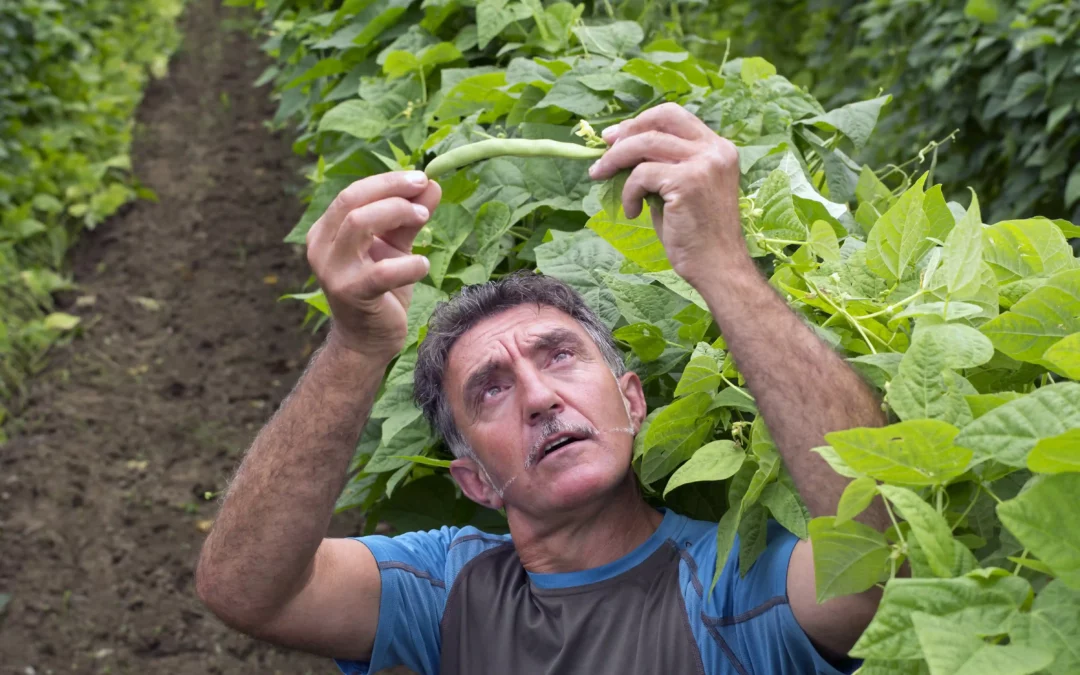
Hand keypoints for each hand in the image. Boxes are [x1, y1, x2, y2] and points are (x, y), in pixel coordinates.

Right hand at [305, 171, 441, 359]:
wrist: (368, 340)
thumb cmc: (381, 289)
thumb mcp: (395, 247)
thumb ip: (409, 219)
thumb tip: (431, 184)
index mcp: (326, 231)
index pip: (353, 193)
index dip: (387, 181)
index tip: (420, 178)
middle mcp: (321, 247)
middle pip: (351, 201)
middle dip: (392, 190)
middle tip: (423, 193)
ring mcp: (333, 271)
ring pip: (358, 223)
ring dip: (397, 214)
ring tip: (423, 219)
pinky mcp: (351, 294)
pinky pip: (382, 271)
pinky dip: (409, 264)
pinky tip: (423, 266)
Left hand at [587, 103, 749, 286]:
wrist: (717, 267)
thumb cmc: (695, 235)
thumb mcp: (680, 190)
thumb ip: (661, 165)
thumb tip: (621, 148)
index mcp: (718, 148)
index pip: (675, 115)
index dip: (641, 121)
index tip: (616, 136)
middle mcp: (715, 150)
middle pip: (660, 119)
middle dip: (626, 132)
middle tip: (603, 153)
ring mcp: (704, 164)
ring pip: (645, 144)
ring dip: (615, 160)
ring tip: (601, 177)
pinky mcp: (688, 182)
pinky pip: (641, 175)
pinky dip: (628, 192)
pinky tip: (632, 212)